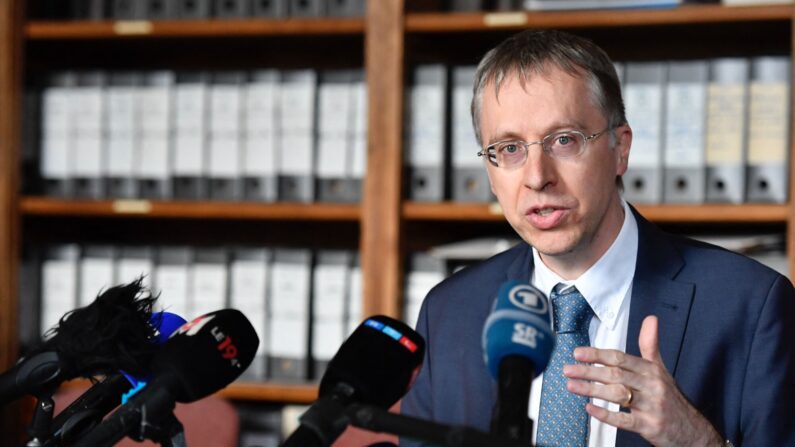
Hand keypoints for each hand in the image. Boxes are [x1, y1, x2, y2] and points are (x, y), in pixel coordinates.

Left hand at [562, 315, 723, 446]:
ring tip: (572, 386)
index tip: (578, 353)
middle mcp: (652, 386)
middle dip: (589, 371)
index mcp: (651, 370)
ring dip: (591, 390)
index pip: (621, 358)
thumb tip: (651, 319)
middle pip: (616, 375)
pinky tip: (590, 409)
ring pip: (618, 395)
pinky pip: (624, 421)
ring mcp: (651, 407)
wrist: (692, 431)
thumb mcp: (661, 369)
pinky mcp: (650, 426)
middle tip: (568, 369)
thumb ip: (651, 345)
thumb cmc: (670, 398)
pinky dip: (606, 414)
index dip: (598, 355)